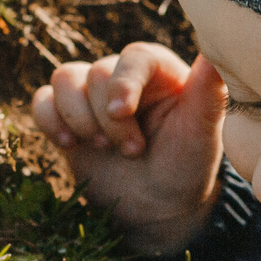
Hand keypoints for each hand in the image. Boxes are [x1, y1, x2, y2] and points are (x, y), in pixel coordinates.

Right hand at [29, 43, 224, 253]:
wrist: (159, 207)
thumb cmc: (187, 166)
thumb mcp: (204, 133)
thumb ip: (210, 93)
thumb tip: (217, 54)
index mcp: (160, 72)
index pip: (135, 57)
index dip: (124, 82)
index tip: (122, 112)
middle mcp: (125, 76)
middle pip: (97, 73)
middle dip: (108, 118)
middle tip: (132, 151)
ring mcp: (93, 94)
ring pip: (65, 79)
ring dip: (76, 115)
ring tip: (100, 147)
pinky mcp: (68, 115)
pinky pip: (43, 100)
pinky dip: (48, 118)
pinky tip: (67, 144)